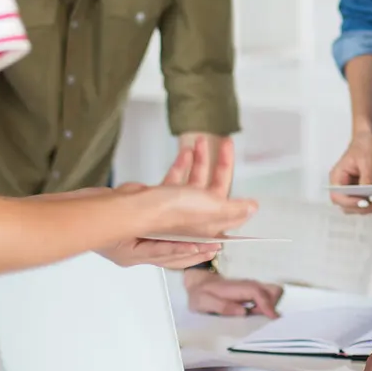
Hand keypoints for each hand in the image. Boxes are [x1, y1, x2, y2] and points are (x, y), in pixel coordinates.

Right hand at [113, 137, 256, 252]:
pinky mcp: (154, 201)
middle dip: (218, 168)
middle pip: (210, 193)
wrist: (119, 211)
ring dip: (198, 162)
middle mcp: (186, 223)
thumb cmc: (159, 216)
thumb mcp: (206, 211)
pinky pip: (172, 181)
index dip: (237, 197)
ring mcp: (169, 212)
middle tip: (224, 143)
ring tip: (200, 140)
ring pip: (190, 184)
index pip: (227, 213)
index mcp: (201, 230)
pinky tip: (185, 152)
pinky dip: (179, 166)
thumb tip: (252, 209)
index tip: (242, 179)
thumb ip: (231, 210)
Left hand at [183, 270, 282, 317]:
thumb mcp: (204, 302)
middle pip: (273, 290)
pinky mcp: (253, 292)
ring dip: (271, 306)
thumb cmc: (201, 294)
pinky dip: (268, 306)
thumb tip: (243, 312)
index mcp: (237, 288)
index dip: (267, 304)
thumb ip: (222, 307)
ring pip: (273, 293)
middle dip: (272, 305)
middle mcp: (248, 285)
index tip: (273, 317)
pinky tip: (257, 316)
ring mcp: (252, 288)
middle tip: (261, 319)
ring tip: (257, 318)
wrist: (200, 283)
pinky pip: (267, 297)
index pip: (257, 292)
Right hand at [329, 131, 371, 213]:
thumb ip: (366, 180)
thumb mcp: (367, 163)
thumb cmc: (365, 147)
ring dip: (368, 208)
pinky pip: (363, 203)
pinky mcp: (358, 192)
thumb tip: (368, 197)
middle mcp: (340, 186)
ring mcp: (349, 190)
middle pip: (346, 205)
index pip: (337, 196)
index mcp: (337, 177)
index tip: (365, 202)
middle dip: (362, 208)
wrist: (368, 140)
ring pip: (355, 207)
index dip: (350, 202)